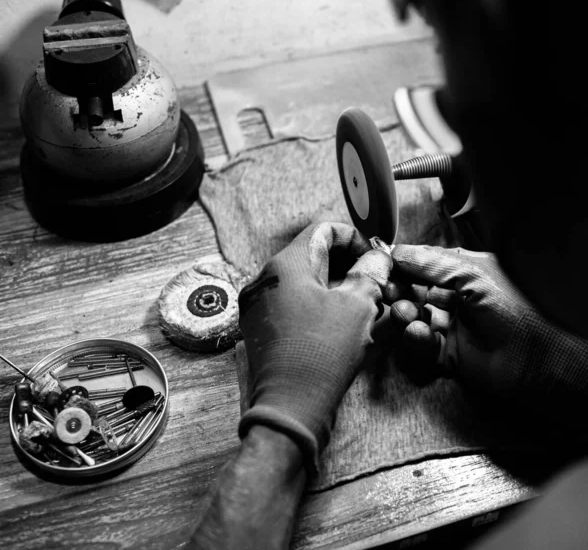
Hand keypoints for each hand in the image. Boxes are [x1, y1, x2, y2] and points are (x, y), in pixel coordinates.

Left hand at [238, 222, 391, 472]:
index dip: (354, 238)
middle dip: (347, 265)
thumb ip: (369, 273)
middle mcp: (265, 279)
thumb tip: (377, 257)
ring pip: (303, 282)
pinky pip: (292, 304)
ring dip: (334, 287)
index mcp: (286, 265)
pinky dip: (317, 306)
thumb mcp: (357, 307)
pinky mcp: (260, 328)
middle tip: (373, 284)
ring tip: (362, 306)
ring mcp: (259, 305)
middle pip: (312, 256)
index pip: (323, 230)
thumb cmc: (323, 351)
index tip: (374, 258)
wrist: (289, 407)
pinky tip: (341, 324)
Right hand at [389, 245, 587, 418]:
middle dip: (399, 290)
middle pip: (415, 291)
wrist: (540, 362)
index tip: (382, 263)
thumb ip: (433, 262)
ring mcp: (453, 327)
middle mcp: (458, 299)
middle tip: (387, 291)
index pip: (425, 264)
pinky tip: (418, 332)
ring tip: (403, 313)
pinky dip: (415, 338)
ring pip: (414, 317)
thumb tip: (397, 250)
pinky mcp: (449, 356)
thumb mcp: (473, 274)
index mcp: (467, 274)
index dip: (403, 263)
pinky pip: (421, 345)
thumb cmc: (517, 310)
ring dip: (404, 313)